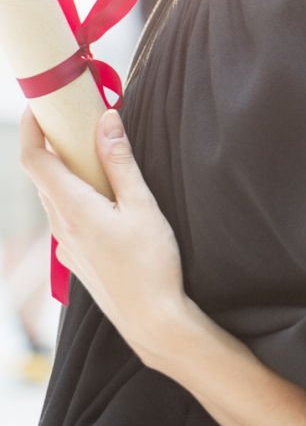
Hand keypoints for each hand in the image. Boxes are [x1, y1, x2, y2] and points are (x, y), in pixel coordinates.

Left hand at [19, 106, 188, 366]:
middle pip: (44, 174)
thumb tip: (106, 120)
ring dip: (67, 168)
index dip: (33, 128)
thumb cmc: (152, 264)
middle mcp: (62, 226)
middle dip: (55, 142)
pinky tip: (104, 192)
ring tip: (95, 150)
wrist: (152, 321)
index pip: (36, 160)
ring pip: (55, 195)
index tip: (42, 104)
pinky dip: (75, 191)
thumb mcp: (142, 206)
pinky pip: (66, 214)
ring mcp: (67, 245)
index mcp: (74, 208)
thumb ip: (121, 162)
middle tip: (80, 118)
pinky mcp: (78, 256)